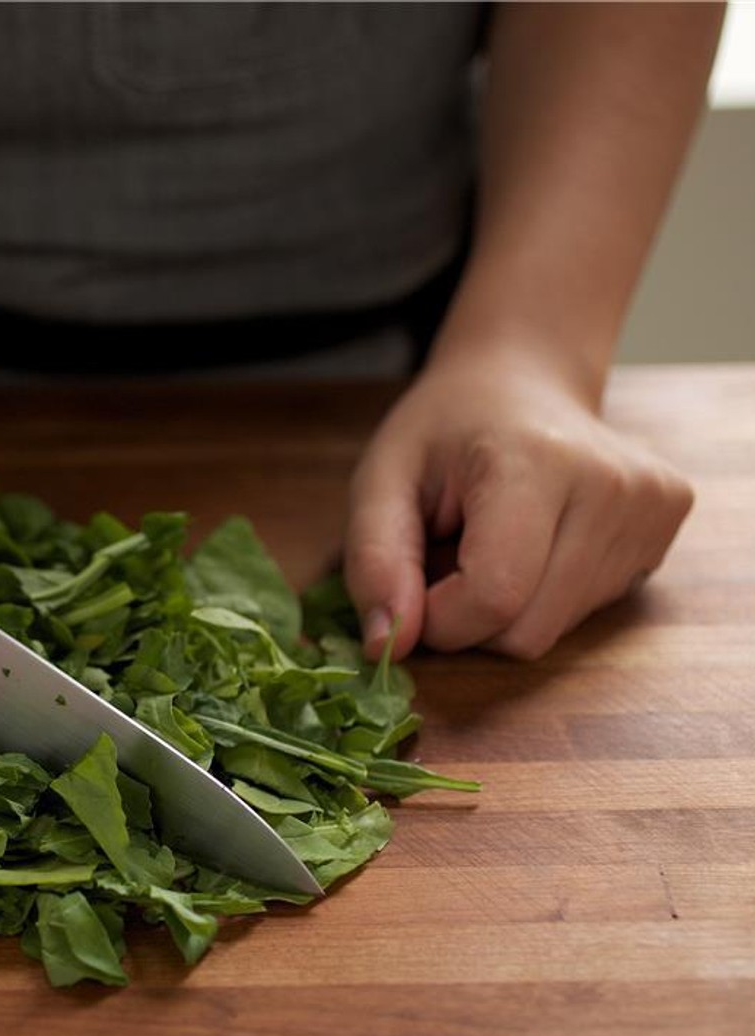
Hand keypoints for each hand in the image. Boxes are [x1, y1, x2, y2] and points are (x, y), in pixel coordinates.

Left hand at [343, 345, 693, 660]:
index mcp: (538, 461)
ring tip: (493, 541)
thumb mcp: (381, 479)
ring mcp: (652, 508)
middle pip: (527, 632)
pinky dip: (542, 597)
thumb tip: (388, 647)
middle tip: (451, 557)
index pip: (494, 597)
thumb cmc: (444, 431)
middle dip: (469, 618)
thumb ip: (374, 561)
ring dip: (505, 607)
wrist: (522, 380)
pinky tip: (536, 541)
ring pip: (554, 631)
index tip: (414, 585)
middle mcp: (613, 485)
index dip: (438, 618)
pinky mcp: (669, 528)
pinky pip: (585, 614)